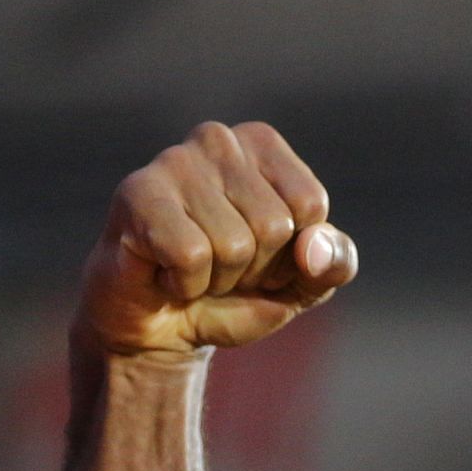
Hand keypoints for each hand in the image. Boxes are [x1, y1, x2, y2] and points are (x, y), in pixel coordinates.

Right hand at [77, 121, 356, 357]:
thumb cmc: (236, 293)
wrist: (162, 331)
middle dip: (254, 269)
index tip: (261, 257)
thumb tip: (313, 248)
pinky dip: (185, 284)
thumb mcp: (304, 283)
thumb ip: (334, 262)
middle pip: (274, 225)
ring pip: (234, 245)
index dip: (292, 253)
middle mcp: (217, 139)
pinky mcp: (137, 195)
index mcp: (262, 144)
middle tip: (220, 268)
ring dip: (217, 279)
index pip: (310, 206)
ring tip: (191, 269)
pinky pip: (191, 256)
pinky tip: (164, 273)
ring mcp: (173, 162)